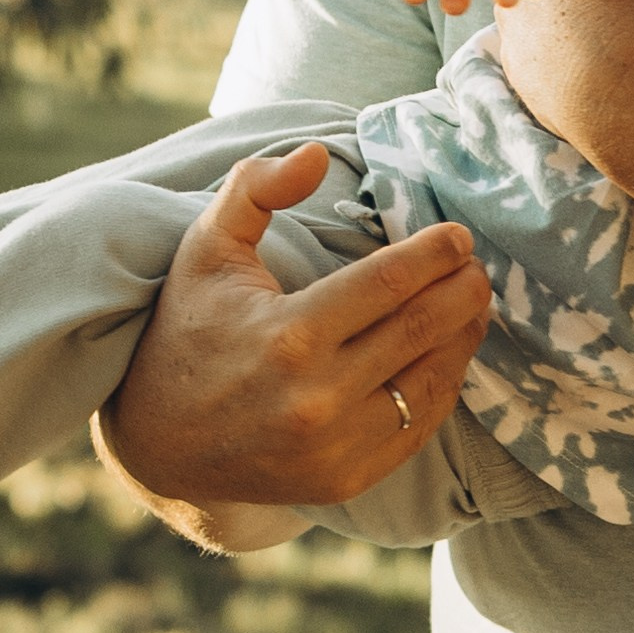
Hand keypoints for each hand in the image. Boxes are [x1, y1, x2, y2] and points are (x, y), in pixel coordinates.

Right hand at [95, 142, 492, 537]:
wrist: (157, 444)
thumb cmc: (186, 332)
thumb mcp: (206, 249)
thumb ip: (257, 189)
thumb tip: (316, 153)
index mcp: (288, 335)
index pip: (389, 283)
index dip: (434, 254)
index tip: (458, 236)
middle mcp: (317, 398)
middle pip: (422, 330)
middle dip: (463, 290)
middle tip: (477, 266)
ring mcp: (334, 448)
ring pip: (431, 382)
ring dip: (463, 338)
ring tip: (473, 304)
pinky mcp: (345, 479)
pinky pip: (416, 429)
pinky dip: (440, 389)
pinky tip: (446, 357)